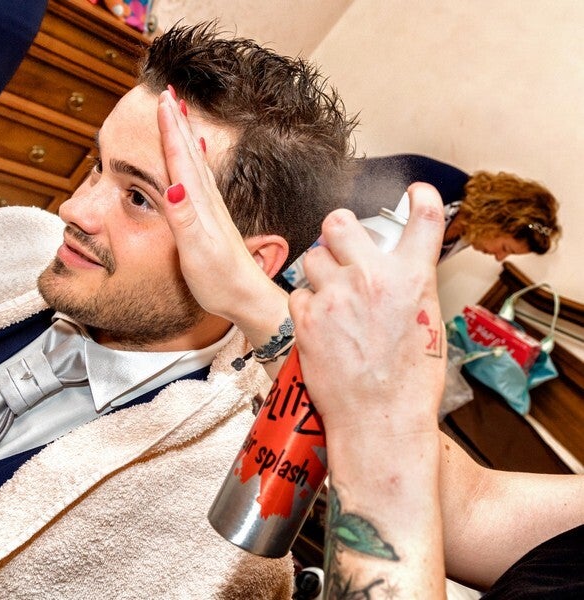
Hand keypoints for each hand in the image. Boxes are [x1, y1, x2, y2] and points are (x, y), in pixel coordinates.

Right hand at [155, 89, 290, 364]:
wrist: (246, 298)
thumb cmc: (220, 281)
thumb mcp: (197, 253)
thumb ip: (185, 219)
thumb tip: (174, 186)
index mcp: (199, 206)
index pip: (181, 160)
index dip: (171, 130)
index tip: (163, 99)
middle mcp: (207, 202)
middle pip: (189, 154)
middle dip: (176, 123)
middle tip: (167, 92)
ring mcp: (211, 210)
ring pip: (195, 163)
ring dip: (185, 136)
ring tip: (179, 113)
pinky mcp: (212, 220)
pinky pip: (201, 180)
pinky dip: (195, 162)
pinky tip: (198, 156)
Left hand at [290, 183, 446, 434]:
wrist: (379, 419)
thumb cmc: (408, 384)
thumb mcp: (426, 327)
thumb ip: (409, 290)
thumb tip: (398, 276)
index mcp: (412, 278)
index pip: (425, 218)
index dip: (421, 198)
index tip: (415, 194)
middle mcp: (373, 278)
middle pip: (339, 222)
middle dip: (337, 229)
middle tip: (340, 243)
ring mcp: (336, 295)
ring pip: (312, 257)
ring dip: (320, 271)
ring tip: (331, 297)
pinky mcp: (306, 317)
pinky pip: (298, 293)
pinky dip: (306, 305)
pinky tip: (319, 325)